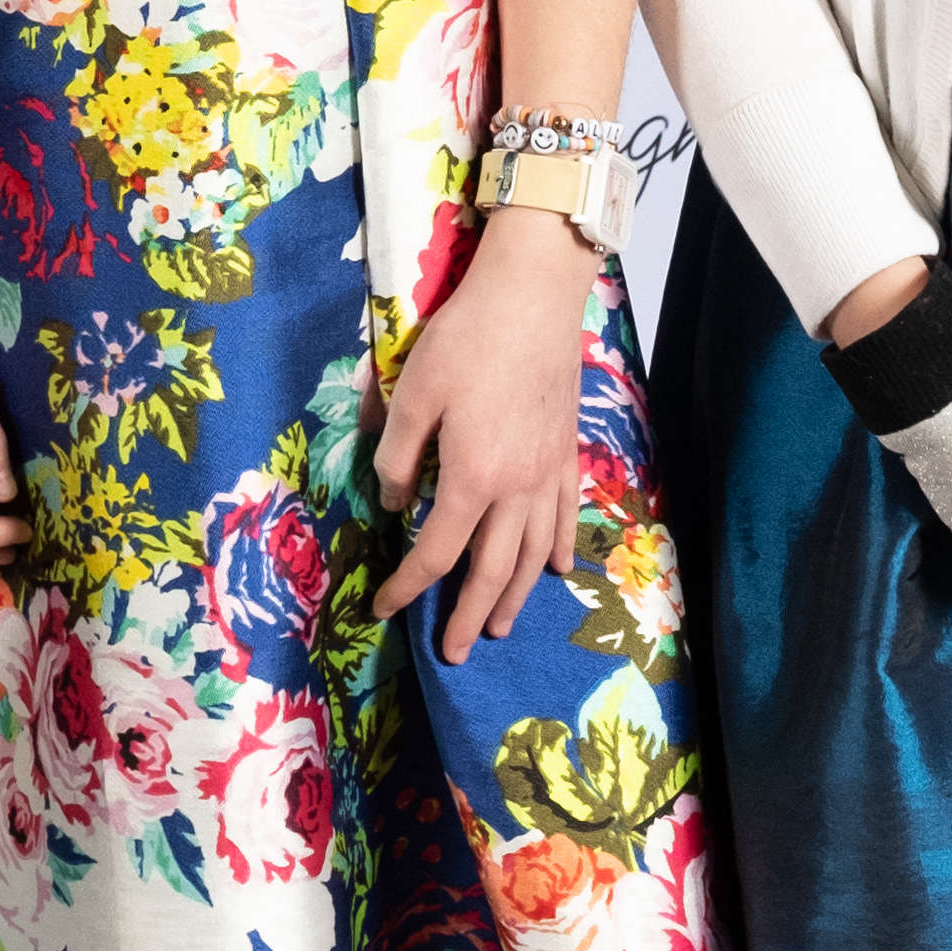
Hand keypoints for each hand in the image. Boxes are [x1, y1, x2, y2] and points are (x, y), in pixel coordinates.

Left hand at [376, 206, 594, 664]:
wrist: (532, 298)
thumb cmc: (465, 341)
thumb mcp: (412, 394)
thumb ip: (397, 456)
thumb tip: (392, 503)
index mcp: (472, 479)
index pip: (436, 552)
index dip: (408, 587)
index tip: (383, 609)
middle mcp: (516, 488)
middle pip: (494, 570)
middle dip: (470, 615)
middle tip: (454, 652)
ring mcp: (548, 472)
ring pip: (536, 554)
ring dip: (518, 597)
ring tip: (502, 628)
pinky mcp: (567, 451)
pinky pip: (566, 516)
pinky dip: (561, 550)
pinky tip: (558, 570)